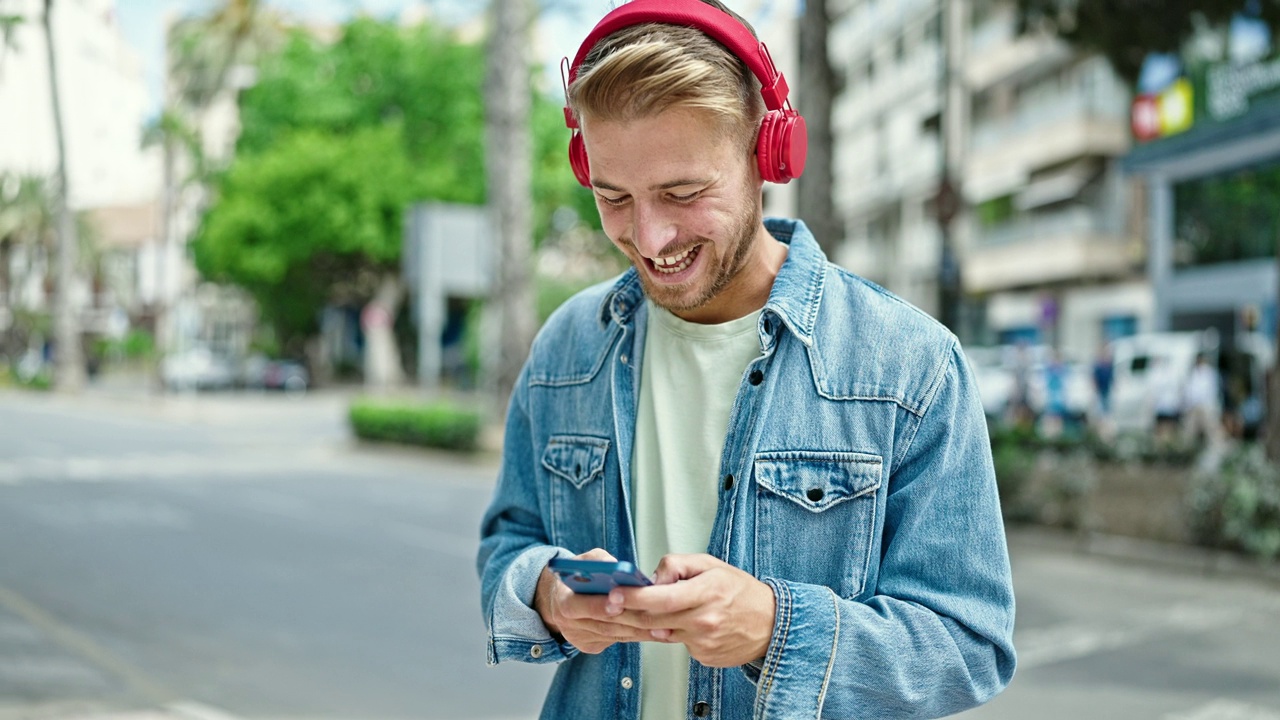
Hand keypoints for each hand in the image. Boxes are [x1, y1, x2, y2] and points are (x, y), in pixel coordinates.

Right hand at [533, 548, 654, 654]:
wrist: (561, 597)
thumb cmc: (577, 575)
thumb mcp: (584, 560)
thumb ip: (599, 561)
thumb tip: (617, 567)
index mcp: (563, 601)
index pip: (580, 607)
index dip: (600, 606)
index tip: (619, 604)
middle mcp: (568, 625)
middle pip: (604, 624)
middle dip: (632, 619)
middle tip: (657, 617)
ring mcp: (580, 639)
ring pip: (615, 635)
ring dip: (641, 631)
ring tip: (665, 627)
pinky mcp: (591, 646)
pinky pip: (618, 640)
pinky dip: (637, 635)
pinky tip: (657, 632)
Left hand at [603, 554, 775, 667]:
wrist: (771, 623)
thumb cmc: (741, 591)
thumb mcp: (711, 564)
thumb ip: (677, 564)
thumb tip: (652, 577)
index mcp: (706, 592)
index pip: (660, 598)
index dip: (633, 597)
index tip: (614, 593)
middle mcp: (704, 620)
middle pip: (653, 620)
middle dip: (631, 611)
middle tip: (617, 603)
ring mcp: (704, 642)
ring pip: (663, 632)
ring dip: (655, 622)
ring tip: (670, 608)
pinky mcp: (704, 656)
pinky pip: (679, 644)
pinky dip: (676, 633)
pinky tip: (692, 623)